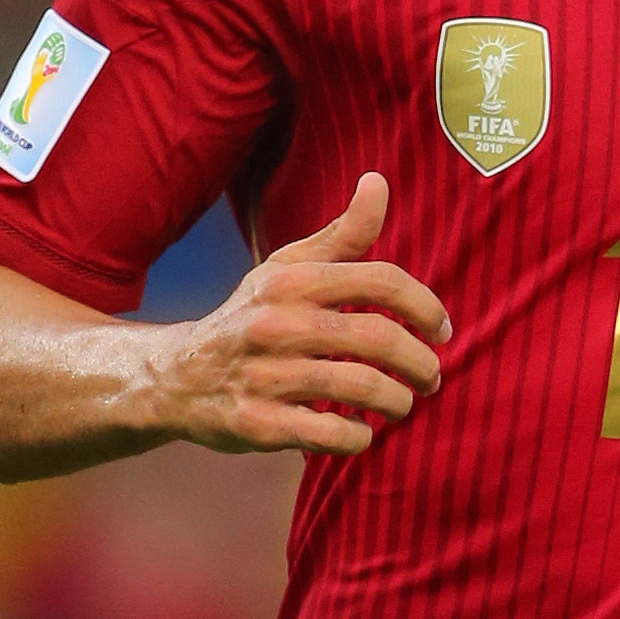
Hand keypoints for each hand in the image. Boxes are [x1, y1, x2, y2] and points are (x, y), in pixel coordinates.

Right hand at [155, 173, 449, 456]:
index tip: (443, 330)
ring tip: (402, 405)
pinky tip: (360, 431)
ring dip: (397, 401)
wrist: (176, 376)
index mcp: (294, 281)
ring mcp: (267, 375)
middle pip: (379, 337)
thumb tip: (379, 182)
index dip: (425, 305)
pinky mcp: (258, 423)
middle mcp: (279, 324)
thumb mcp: (287, 268)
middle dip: (420, 362)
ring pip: (362, 387)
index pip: (380, 279)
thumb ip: (342, 235)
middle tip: (431, 377)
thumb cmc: (250, 317)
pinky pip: (328, 433)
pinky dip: (357, 436)